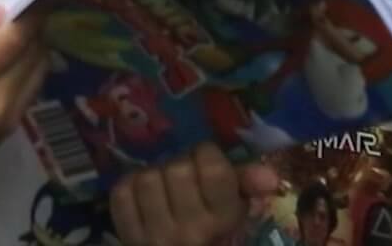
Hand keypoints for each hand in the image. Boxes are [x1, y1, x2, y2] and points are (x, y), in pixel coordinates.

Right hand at [0, 7, 47, 203]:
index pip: (16, 38)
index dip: (33, 14)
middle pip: (34, 54)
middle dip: (34, 31)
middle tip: (24, 15)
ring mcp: (7, 122)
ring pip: (39, 73)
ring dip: (34, 51)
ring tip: (16, 38)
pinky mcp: (10, 133)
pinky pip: (30, 92)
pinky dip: (27, 72)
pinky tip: (9, 66)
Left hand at [109, 144, 278, 245]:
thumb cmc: (211, 234)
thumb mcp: (234, 211)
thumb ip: (247, 185)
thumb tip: (270, 173)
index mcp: (222, 221)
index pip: (213, 167)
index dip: (207, 154)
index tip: (207, 163)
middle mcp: (191, 231)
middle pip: (178, 169)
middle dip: (181, 164)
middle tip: (186, 178)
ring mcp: (157, 237)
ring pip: (148, 178)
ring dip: (155, 175)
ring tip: (164, 187)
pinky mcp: (128, 237)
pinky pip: (122, 193)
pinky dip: (131, 187)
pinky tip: (143, 197)